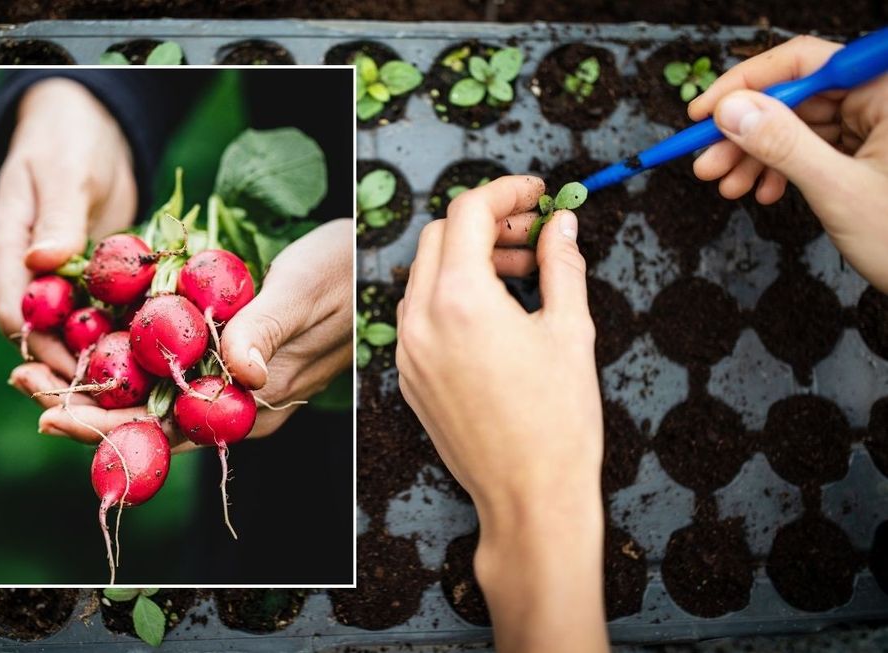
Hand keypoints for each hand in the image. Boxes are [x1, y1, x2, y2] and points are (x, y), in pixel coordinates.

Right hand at [0, 78, 136, 377]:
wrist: (90, 128)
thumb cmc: (70, 142)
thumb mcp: (67, 175)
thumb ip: (58, 220)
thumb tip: (42, 261)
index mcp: (10, 249)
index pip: (18, 313)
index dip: (45, 349)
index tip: (81, 373)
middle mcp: (29, 272)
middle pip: (42, 336)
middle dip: (72, 370)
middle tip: (113, 399)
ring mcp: (59, 279)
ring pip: (71, 333)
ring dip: (98, 361)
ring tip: (134, 392)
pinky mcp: (90, 280)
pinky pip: (100, 315)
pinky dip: (119, 336)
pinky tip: (150, 357)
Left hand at [11, 219, 353, 448]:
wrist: (365, 252)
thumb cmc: (342, 270)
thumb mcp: (304, 292)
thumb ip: (267, 330)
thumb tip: (238, 373)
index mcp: (257, 400)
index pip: (173, 430)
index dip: (110, 429)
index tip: (55, 416)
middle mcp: (239, 397)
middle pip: (153, 417)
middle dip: (86, 406)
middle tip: (24, 384)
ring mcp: (231, 374)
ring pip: (154, 391)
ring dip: (99, 380)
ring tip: (40, 366)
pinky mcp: (227, 347)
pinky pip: (169, 361)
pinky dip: (126, 354)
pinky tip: (92, 338)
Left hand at [396, 176, 606, 651]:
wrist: (530, 497)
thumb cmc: (559, 421)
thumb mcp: (571, 331)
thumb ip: (561, 264)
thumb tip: (560, 222)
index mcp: (461, 300)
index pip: (468, 213)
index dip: (505, 191)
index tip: (536, 192)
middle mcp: (422, 320)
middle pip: (439, 236)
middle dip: (486, 221)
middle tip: (533, 230)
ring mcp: (409, 350)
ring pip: (425, 273)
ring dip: (467, 258)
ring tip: (521, 271)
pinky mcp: (409, 376)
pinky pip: (420, 313)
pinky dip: (451, 294)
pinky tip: (494, 310)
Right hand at [688, 35, 887, 290]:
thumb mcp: (839, 190)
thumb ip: (784, 145)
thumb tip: (732, 111)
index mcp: (886, 91)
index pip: (803, 63)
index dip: (747, 83)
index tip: (705, 111)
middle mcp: (880, 101)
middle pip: (794, 98)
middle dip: (744, 133)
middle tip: (706, 162)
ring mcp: (874, 127)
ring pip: (796, 127)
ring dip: (755, 157)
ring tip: (727, 186)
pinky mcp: (866, 153)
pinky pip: (810, 149)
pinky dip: (780, 170)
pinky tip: (762, 192)